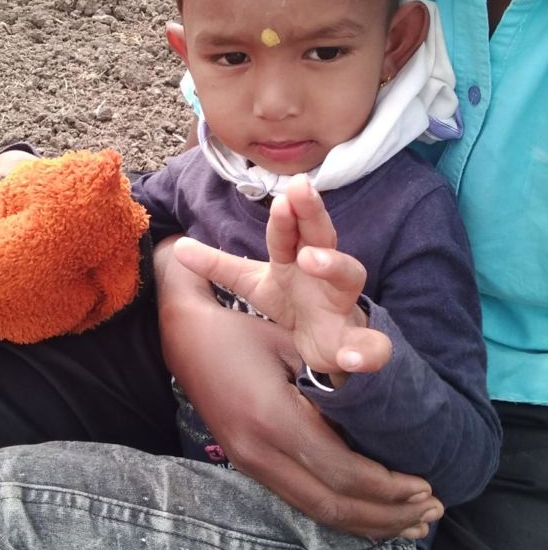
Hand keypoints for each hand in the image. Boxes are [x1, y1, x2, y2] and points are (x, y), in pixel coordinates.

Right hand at [154, 237, 442, 540]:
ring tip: (410, 524)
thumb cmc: (239, 328)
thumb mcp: (290, 340)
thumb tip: (381, 408)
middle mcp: (259, 453)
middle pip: (333, 504)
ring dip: (367, 520)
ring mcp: (249, 463)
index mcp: (273, 420)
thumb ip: (331, 374)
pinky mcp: (248, 463)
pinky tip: (366, 512)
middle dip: (386, 513)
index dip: (387, 486)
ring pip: (316, 511)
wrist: (182, 335)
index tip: (426, 485)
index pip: (341, 472)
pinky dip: (340, 510)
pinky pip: (300, 499)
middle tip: (432, 513)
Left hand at [175, 175, 391, 385]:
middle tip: (300, 192)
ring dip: (334, 264)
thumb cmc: (294, 302)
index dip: (286, 212)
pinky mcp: (355, 341)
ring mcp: (341, 304)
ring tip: (310, 259)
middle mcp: (323, 273)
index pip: (290, 230)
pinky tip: (351, 357)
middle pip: (322, 235)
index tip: (280, 191)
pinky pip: (371, 343)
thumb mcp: (255, 283)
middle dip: (312, 213)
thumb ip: (220, 266)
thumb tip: (178, 247)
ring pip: (349, 276)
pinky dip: (367, 351)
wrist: (331, 344)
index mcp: (296, 258)